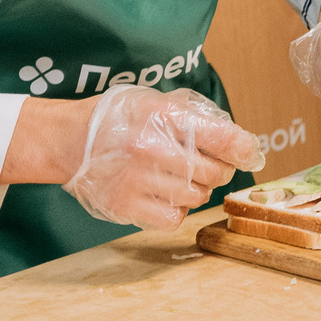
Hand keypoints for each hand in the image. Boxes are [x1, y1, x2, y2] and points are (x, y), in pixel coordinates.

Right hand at [65, 86, 266, 229]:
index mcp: (163, 116)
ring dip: (197, 189)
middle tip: (209, 165)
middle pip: (213, 173)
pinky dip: (178, 209)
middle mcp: (150, 149)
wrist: (70, 138)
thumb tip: (242, 145)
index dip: (244, 149)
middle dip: (220, 170)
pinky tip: (167, 194)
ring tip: (181, 176)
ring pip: (196, 197)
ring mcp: (136, 180)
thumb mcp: (160, 102)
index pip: (221, 138)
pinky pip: (174, 217)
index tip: (250, 154)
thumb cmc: (123, 118)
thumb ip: (200, 119)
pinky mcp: (124, 205)